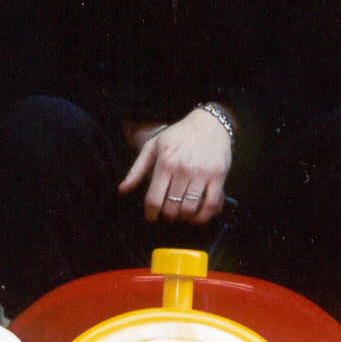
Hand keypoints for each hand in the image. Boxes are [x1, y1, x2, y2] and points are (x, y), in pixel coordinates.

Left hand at [118, 106, 233, 223]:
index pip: (154, 199)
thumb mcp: (152, 146)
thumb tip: (122, 190)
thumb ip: (136, 170)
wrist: (209, 123)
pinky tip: (197, 216)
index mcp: (165, 162)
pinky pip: (211, 204)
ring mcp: (202, 173)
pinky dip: (203, 216)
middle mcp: (183, 169)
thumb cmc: (178, 135)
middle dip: (168, 216)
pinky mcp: (218, 176)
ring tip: (181, 215)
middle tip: (168, 214)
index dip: (151, 213)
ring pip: (190, 209)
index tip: (151, 216)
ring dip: (184, 218)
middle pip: (172, 207)